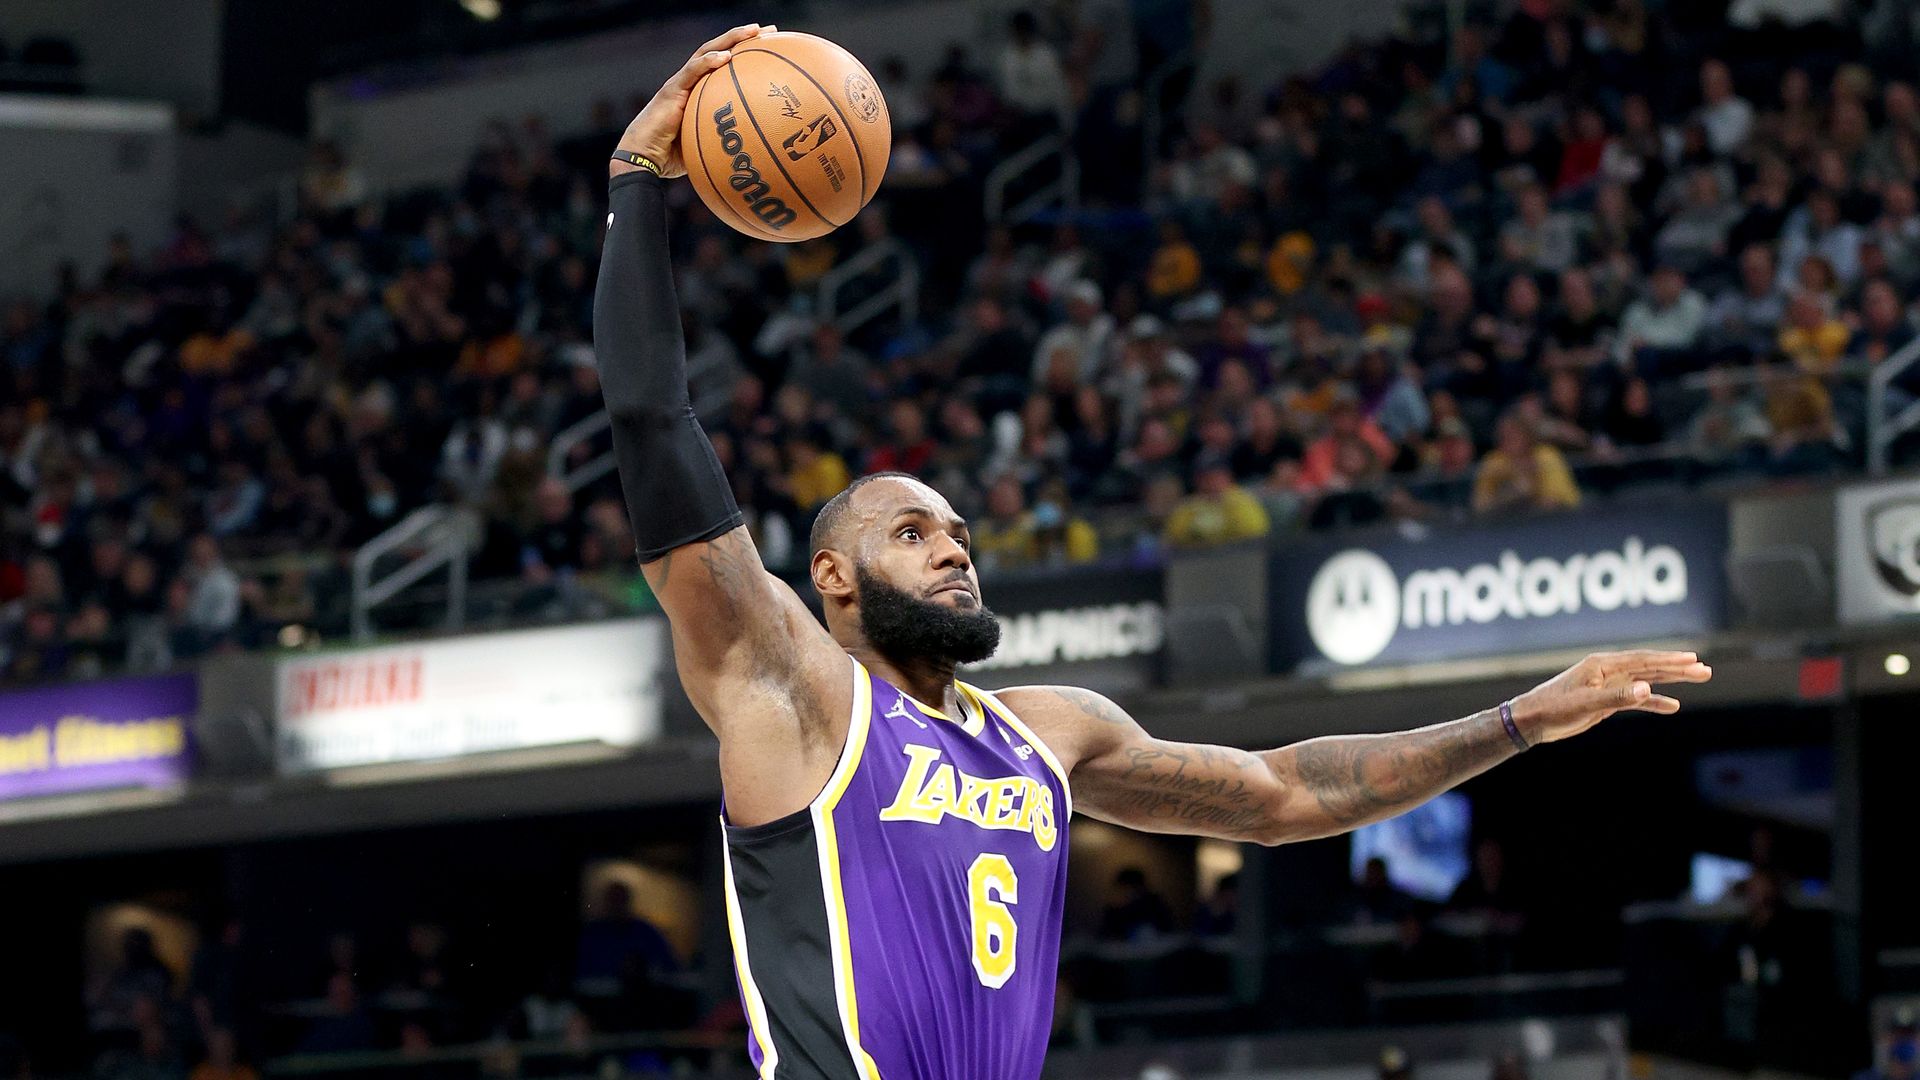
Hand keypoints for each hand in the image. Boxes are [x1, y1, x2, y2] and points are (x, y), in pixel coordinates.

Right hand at [613, 23, 775, 178]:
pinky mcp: (671, 90)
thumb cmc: (673, 157)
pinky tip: (726, 56)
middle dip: (744, 37)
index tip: (771, 46)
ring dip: (730, 39)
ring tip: (752, 31)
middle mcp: (691, 81)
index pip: (725, 64)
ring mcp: (680, 83)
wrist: (644, 159)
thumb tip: (755, 152)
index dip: (746, 53)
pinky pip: (692, 71)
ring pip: (707, 52)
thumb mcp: (707, 147)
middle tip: (770, 29)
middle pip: (720, 50)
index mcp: (700, 90)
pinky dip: (708, 62)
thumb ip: (727, 141)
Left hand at [1509, 650, 1711, 743]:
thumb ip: (1617, 696)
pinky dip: (1654, 701)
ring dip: (1671, 681)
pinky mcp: (1607, 700)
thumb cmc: (1554, 708)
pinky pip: (1636, 698)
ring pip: (1646, 680)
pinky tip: (1672, 705)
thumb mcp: (1586, 703)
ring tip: (1698, 679)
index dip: (1669, 659)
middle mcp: (1608, 670)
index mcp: (1602, 664)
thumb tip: (1646, 688)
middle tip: (1705, 669)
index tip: (1693, 658)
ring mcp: (1609, 684)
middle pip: (1650, 666)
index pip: (1643, 660)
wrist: (1534, 721)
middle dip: (1678, 668)